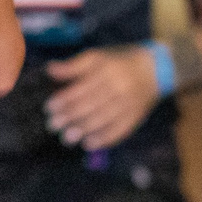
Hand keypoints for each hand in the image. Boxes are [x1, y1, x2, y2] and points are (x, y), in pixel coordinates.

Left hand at [43, 46, 160, 148]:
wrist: (152, 69)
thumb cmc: (117, 62)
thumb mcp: (96, 57)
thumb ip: (74, 65)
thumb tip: (50, 70)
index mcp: (107, 70)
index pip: (83, 87)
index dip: (65, 99)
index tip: (49, 108)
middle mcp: (119, 87)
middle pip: (92, 104)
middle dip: (71, 117)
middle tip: (53, 125)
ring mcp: (129, 103)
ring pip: (104, 119)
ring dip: (84, 130)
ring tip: (67, 138)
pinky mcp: (136, 116)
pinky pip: (120, 130)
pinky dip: (103, 139)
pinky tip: (88, 144)